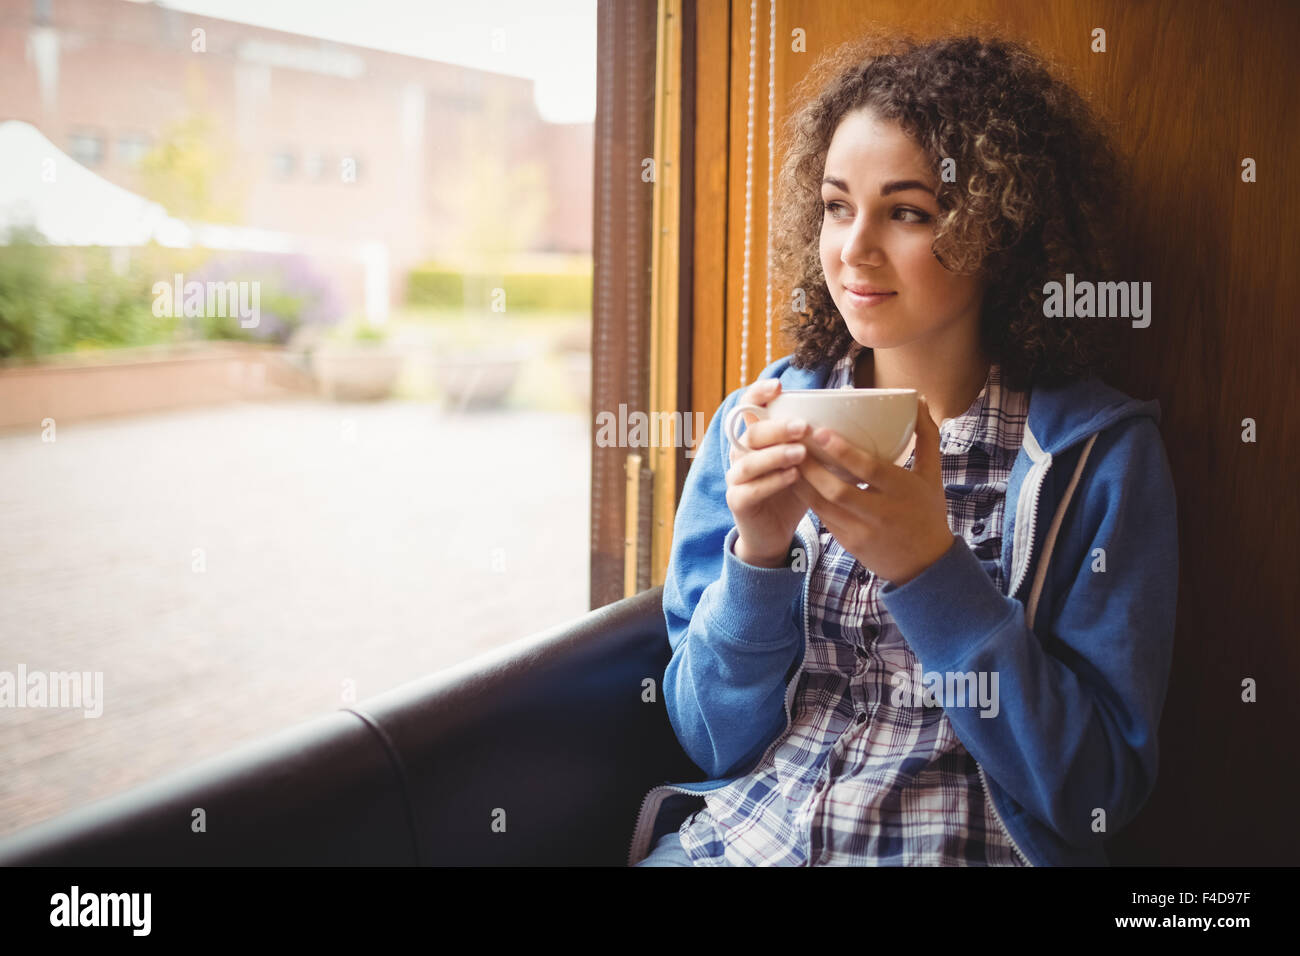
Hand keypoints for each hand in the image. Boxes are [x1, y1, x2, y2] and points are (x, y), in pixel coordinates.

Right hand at [725, 378, 810, 567]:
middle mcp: (740, 453)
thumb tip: (846, 401)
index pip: (748, 407)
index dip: (758, 393)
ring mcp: (736, 478)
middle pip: (751, 433)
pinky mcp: (738, 501)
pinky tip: (793, 477)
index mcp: (755, 438)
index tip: (779, 387)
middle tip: (804, 426)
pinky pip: (750, 489)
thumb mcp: (808, 460)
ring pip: (748, 461)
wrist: (774, 533)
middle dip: (777, 428)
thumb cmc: (793, 489)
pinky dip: (772, 482)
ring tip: (801, 453)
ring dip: (775, 455)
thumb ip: (817, 436)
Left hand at [790, 396, 954, 584]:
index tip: (819, 432)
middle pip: (838, 489)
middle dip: (811, 467)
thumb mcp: (932, 474)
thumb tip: (920, 400)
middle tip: (790, 441)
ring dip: (801, 482)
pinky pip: (822, 518)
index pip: (869, 469)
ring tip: (784, 458)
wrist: (926, 565)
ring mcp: (862, 531)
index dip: (843, 451)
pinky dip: (807, 498)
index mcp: (902, 490)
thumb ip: (926, 436)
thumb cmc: (928, 512)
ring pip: (823, 505)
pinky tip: (794, 480)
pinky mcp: (849, 543)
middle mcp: (881, 512)